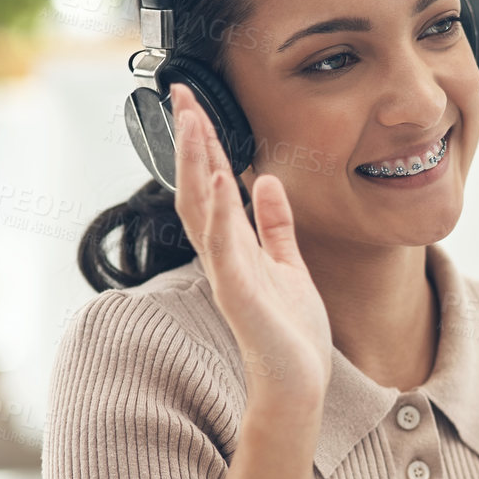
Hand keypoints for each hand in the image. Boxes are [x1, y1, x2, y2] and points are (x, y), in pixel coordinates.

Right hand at [169, 84, 332, 403]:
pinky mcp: (241, 294)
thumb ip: (276, 226)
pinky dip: (222, 211)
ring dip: (197, 164)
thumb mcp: (289, 266)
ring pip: (203, 209)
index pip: (211, 183)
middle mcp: (223, 254)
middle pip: (197, 186)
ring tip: (193, 121)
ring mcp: (228, 273)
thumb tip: (270, 183)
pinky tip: (222, 178)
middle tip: (180, 93)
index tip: (194, 103)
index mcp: (234, 246)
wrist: (298, 385)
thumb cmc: (292, 334)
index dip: (203, 142)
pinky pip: (225, 246)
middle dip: (189, 140)